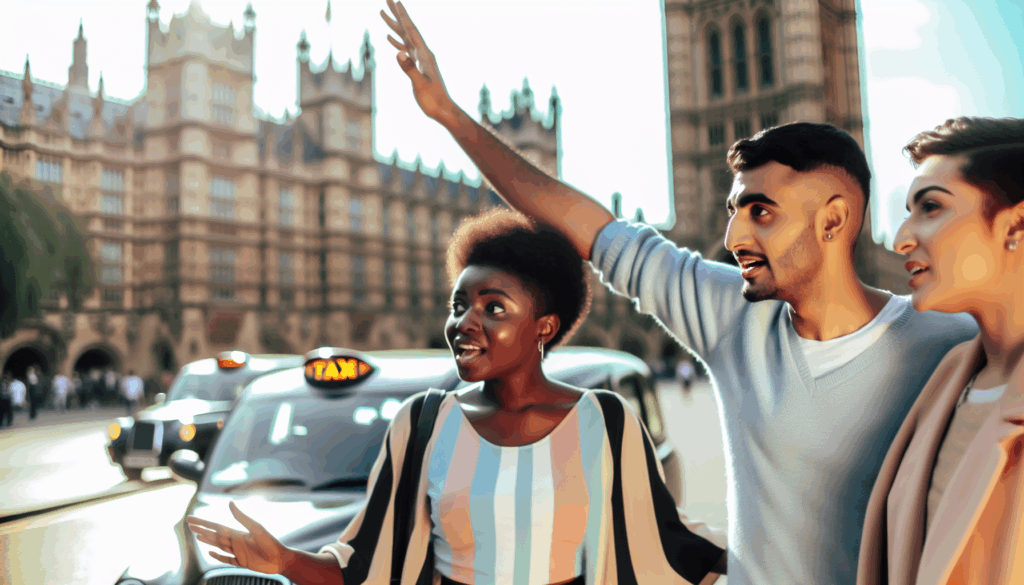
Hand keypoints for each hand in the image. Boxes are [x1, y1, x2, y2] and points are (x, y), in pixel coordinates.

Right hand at [186, 501, 289, 573]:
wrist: (281, 559)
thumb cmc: (270, 542)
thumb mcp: (256, 528)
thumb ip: (241, 517)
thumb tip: (229, 502)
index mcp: (238, 533)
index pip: (216, 526)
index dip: (203, 523)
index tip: (191, 518)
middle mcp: (236, 542)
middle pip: (214, 535)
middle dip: (202, 529)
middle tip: (189, 524)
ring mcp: (238, 552)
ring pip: (218, 546)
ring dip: (208, 540)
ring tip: (197, 535)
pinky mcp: (241, 563)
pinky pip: (227, 559)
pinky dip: (218, 556)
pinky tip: (210, 552)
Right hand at [381, 0, 457, 126]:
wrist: (443, 110)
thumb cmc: (433, 100)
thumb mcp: (420, 85)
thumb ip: (409, 69)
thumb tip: (399, 53)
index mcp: (424, 55)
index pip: (412, 31)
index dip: (403, 16)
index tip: (396, 2)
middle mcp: (423, 53)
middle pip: (408, 29)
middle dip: (397, 14)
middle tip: (388, 0)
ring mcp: (420, 59)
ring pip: (405, 37)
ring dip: (394, 25)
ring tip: (383, 13)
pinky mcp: (418, 66)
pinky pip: (405, 49)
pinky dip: (397, 41)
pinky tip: (390, 38)